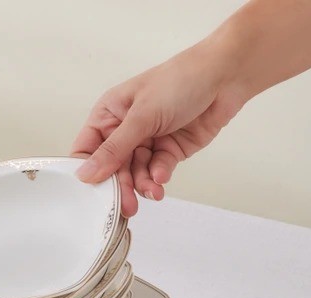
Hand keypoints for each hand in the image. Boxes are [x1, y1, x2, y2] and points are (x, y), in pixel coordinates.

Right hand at [71, 40, 244, 216]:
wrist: (225, 77)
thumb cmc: (179, 81)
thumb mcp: (141, 116)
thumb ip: (114, 150)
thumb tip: (85, 174)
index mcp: (109, 114)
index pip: (86, 149)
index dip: (87, 171)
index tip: (92, 193)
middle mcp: (124, 130)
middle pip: (112, 168)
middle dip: (120, 186)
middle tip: (125, 206)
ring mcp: (147, 141)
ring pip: (135, 174)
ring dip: (142, 185)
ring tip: (153, 191)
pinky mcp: (168, 151)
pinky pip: (156, 171)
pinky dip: (159, 177)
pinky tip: (162, 177)